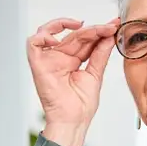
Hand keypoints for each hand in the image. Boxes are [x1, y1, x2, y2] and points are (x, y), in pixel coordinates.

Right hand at [27, 17, 119, 145]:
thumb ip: (100, 54)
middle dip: (92, 29)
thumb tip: (108, 36)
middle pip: (72, 35)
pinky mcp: (38, 64)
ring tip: (84, 27)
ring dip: (66, 25)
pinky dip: (43, 36)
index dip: (98, 31)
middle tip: (108, 27)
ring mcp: (48, 60)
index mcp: (72, 61)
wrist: (73, 120)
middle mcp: (59, 58)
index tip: (113, 26)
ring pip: (52, 33)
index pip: (84, 40)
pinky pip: (33, 43)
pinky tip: (58, 39)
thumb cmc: (81, 106)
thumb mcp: (96, 74)